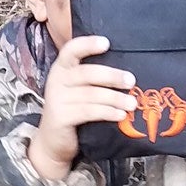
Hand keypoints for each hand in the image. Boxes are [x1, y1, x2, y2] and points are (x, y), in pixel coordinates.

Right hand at [28, 34, 135, 180]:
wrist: (53, 142)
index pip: (71, 50)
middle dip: (112, 76)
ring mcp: (57, 99)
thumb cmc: (72, 111)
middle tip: (131, 81)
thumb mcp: (78, 90)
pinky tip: (120, 115)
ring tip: (132, 103)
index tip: (106, 43)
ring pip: (91, 95)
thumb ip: (93, 79)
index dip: (88, 44)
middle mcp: (56, 80)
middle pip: (86, 73)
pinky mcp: (61, 117)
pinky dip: (107, 112)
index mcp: (61, 68)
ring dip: (115, 98)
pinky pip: (89, 112)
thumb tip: (127, 74)